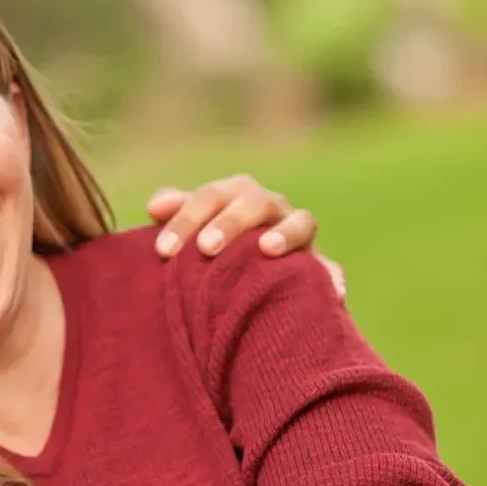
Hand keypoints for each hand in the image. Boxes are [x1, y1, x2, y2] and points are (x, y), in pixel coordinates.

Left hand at [147, 174, 345, 301]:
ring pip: (301, 222)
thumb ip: (173, 212)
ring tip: (267, 249)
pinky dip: (331, 275)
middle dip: (229, 223)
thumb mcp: (187, 228)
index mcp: (233, 195)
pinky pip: (329, 266)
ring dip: (286, 233)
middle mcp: (268, 206)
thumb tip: (155, 207)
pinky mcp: (317, 263)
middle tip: (205, 247)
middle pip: (253, 203)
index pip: (209, 197)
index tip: (162, 251)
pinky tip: (331, 291)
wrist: (239, 276)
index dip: (185, 220)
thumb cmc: (204, 247)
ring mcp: (297, 232)